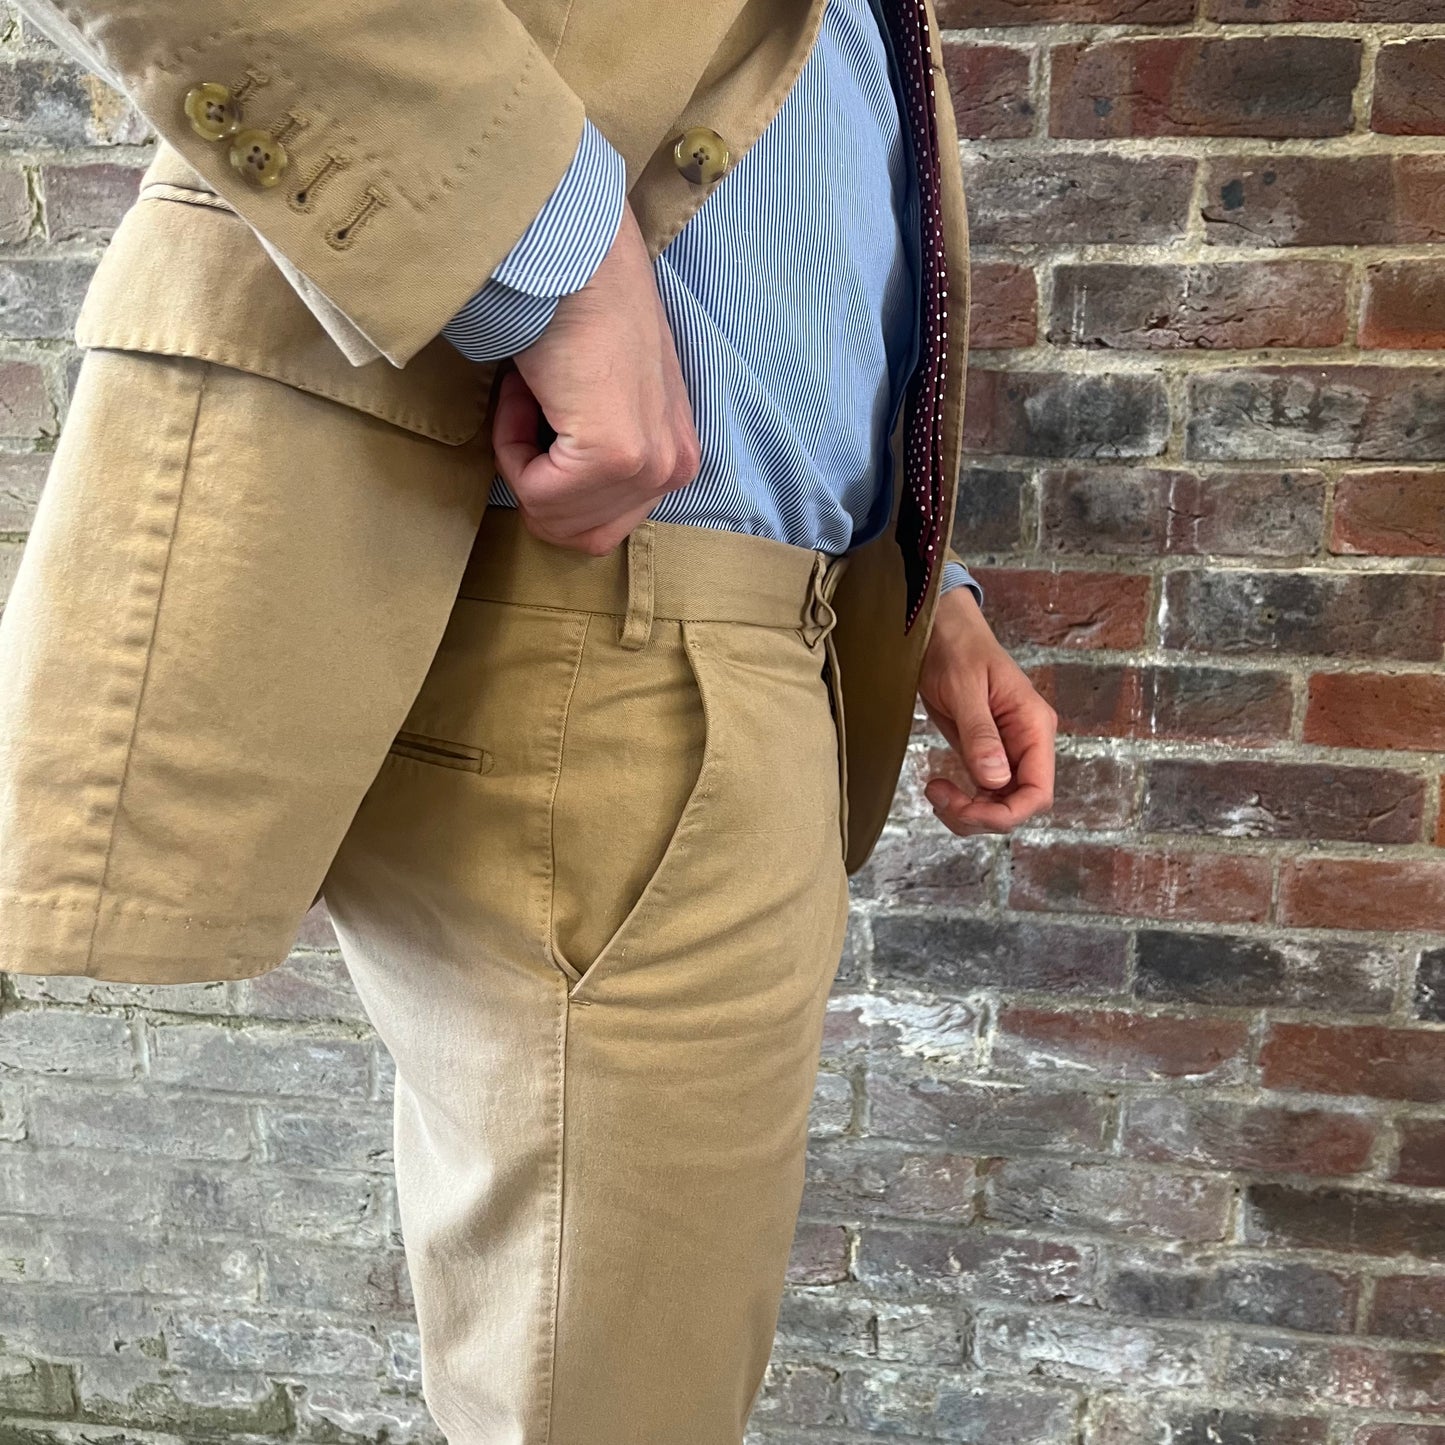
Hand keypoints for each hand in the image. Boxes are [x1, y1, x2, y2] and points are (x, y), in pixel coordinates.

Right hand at [490, 200, 700, 554]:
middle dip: (539, 480)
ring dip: (523, 457)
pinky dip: (511, 445)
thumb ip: (600, 450)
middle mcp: (676, 467)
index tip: (550, 412)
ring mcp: (650, 464)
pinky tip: (529, 392)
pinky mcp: (616, 455)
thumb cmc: (573, 307)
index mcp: (677, 457)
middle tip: (538, 407)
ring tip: (535, 394)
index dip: (554, 480)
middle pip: (580, 535)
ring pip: (553, 516)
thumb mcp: (606, 396)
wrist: (567, 251)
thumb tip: (558, 487)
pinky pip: (536, 491)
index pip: (602, 528)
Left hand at [917, 586, 1056, 834]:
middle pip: (1018, 804)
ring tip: (935, 792)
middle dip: (980, 814)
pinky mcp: (984, 752)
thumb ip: (981, 735)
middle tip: (939, 797)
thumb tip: (995, 779)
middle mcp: (1026, 743)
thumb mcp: (964, 688)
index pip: (1038, 791)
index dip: (1007, 813)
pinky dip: (961, 801)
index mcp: (1033, 726)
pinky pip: (982, 791)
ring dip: (968, 812)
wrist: (940, 630)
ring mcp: (1006, 750)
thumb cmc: (957, 648)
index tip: (967, 808)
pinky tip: (938, 788)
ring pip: (999, 803)